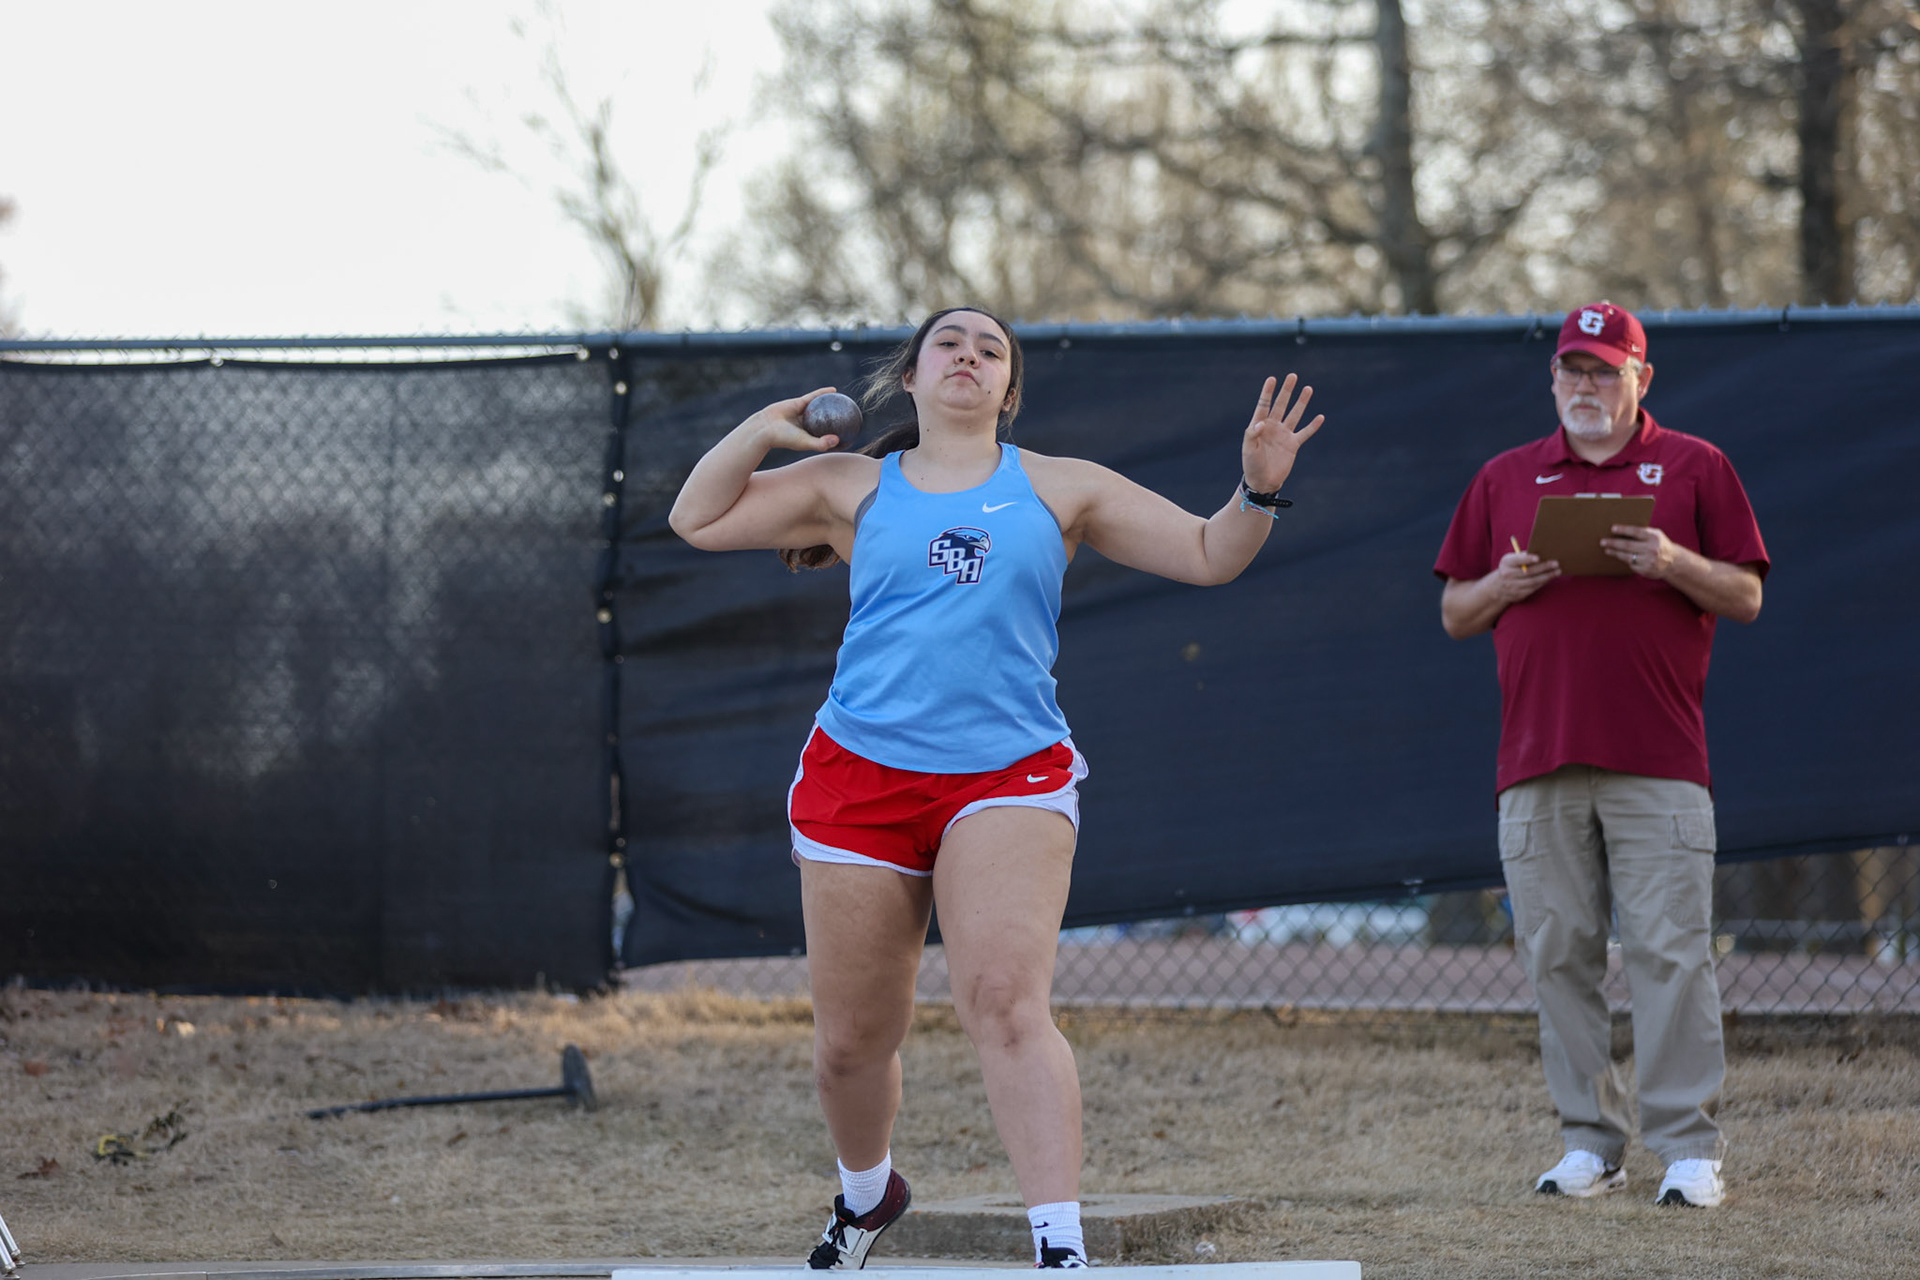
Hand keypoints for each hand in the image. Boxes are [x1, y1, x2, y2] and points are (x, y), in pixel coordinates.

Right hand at [750, 388, 846, 452]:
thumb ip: (820, 443)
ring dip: (831, 404)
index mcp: (810, 437)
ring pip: (820, 408)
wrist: (765, 427)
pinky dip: (823, 393)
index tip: (852, 433)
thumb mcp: (804, 442)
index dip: (839, 435)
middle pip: (826, 422)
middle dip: (838, 419)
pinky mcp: (798, 403)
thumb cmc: (784, 438)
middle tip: (852, 416)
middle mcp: (808, 426)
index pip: (828, 436)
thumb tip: (838, 440)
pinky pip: (813, 397)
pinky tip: (835, 390)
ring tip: (845, 401)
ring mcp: (803, 414)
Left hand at [1241, 374, 1324, 492]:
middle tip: (1292, 376)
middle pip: (1281, 405)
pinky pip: (1305, 433)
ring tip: (1308, 388)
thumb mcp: (1248, 449)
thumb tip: (1262, 422)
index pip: (1264, 405)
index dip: (1268, 392)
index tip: (1272, 379)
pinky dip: (1313, 426)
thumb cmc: (1251, 465)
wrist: (1263, 481)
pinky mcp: (1293, 445)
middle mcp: (1273, 427)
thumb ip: (1253, 434)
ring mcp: (1284, 435)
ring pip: (1294, 415)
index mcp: (1259, 426)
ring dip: (1301, 402)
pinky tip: (1320, 417)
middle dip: (1286, 391)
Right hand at [1489, 549, 1558, 601]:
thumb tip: (1542, 552)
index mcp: (1506, 563)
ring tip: (1557, 571)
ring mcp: (1513, 586)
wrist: (1499, 588)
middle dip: (1544, 567)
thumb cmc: (1510, 568)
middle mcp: (1508, 575)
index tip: (1538, 557)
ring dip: (1547, 576)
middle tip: (1556, 563)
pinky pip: (1534, 588)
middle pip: (1528, 571)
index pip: (1517, 560)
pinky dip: (1543, 582)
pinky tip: (1550, 578)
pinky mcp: (1519, 594)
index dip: (1528, 559)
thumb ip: (1523, 556)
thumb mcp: (1511, 560)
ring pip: (1533, 581)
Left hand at [1600, 523, 1680, 578]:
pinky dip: (1626, 560)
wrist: (1673, 562)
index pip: (1636, 532)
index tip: (1612, 529)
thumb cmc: (1659, 544)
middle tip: (1602, 542)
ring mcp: (1649, 561)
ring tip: (1607, 549)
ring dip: (1615, 553)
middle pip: (1628, 546)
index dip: (1624, 530)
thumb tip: (1622, 530)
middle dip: (1613, 543)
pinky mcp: (1645, 570)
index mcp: (1654, 538)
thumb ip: (1643, 532)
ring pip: (1627, 557)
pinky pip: (1631, 565)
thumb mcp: (1656, 535)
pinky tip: (1620, 557)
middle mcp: (1652, 549)